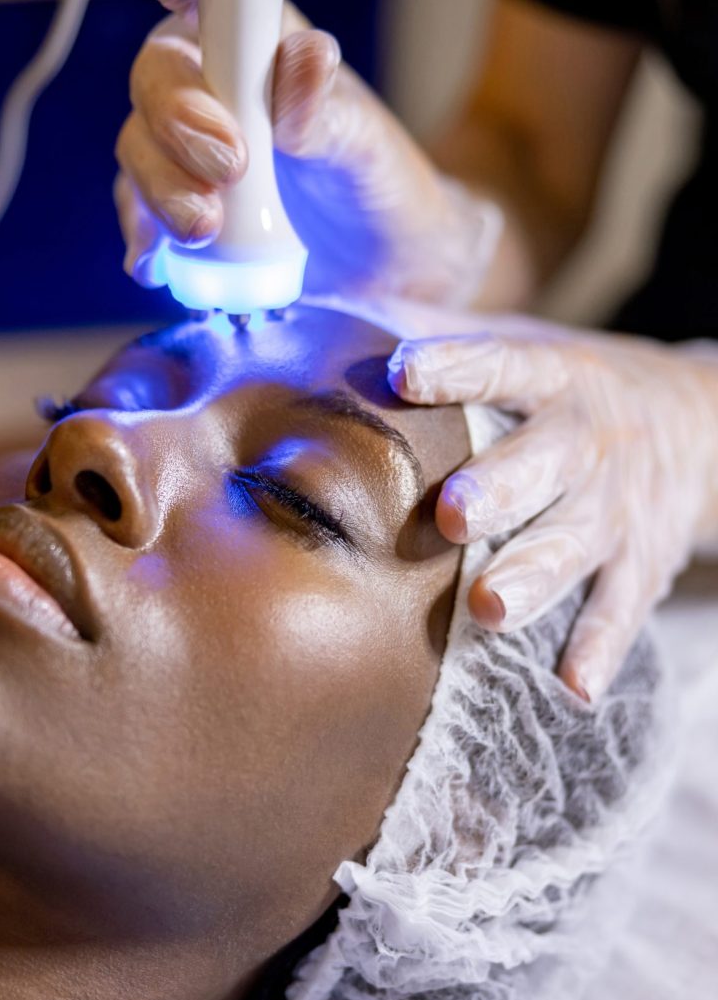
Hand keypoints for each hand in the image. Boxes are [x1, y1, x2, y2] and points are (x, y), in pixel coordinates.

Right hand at [116, 0, 500, 305]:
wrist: (373, 267)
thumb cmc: (371, 185)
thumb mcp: (363, 145)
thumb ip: (325, 110)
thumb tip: (298, 67)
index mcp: (255, 46)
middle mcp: (209, 90)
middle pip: (155, 80)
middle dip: (178, 123)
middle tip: (230, 166)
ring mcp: (183, 154)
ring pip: (138, 151)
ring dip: (162, 191)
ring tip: (206, 229)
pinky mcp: (172, 212)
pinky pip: (136, 216)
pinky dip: (143, 240)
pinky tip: (159, 263)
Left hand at [384, 303, 717, 700]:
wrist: (700, 424)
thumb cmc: (564, 391)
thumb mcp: (522, 344)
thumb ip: (429, 328)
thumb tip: (319, 313)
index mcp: (551, 379)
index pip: (502, 365)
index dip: (457, 367)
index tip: (404, 372)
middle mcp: (584, 443)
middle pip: (542, 464)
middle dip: (499, 489)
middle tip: (452, 515)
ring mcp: (616, 508)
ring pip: (574, 544)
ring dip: (535, 578)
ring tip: (490, 610)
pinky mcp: (641, 564)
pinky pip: (622, 611)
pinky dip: (598, 648)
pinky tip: (569, 687)